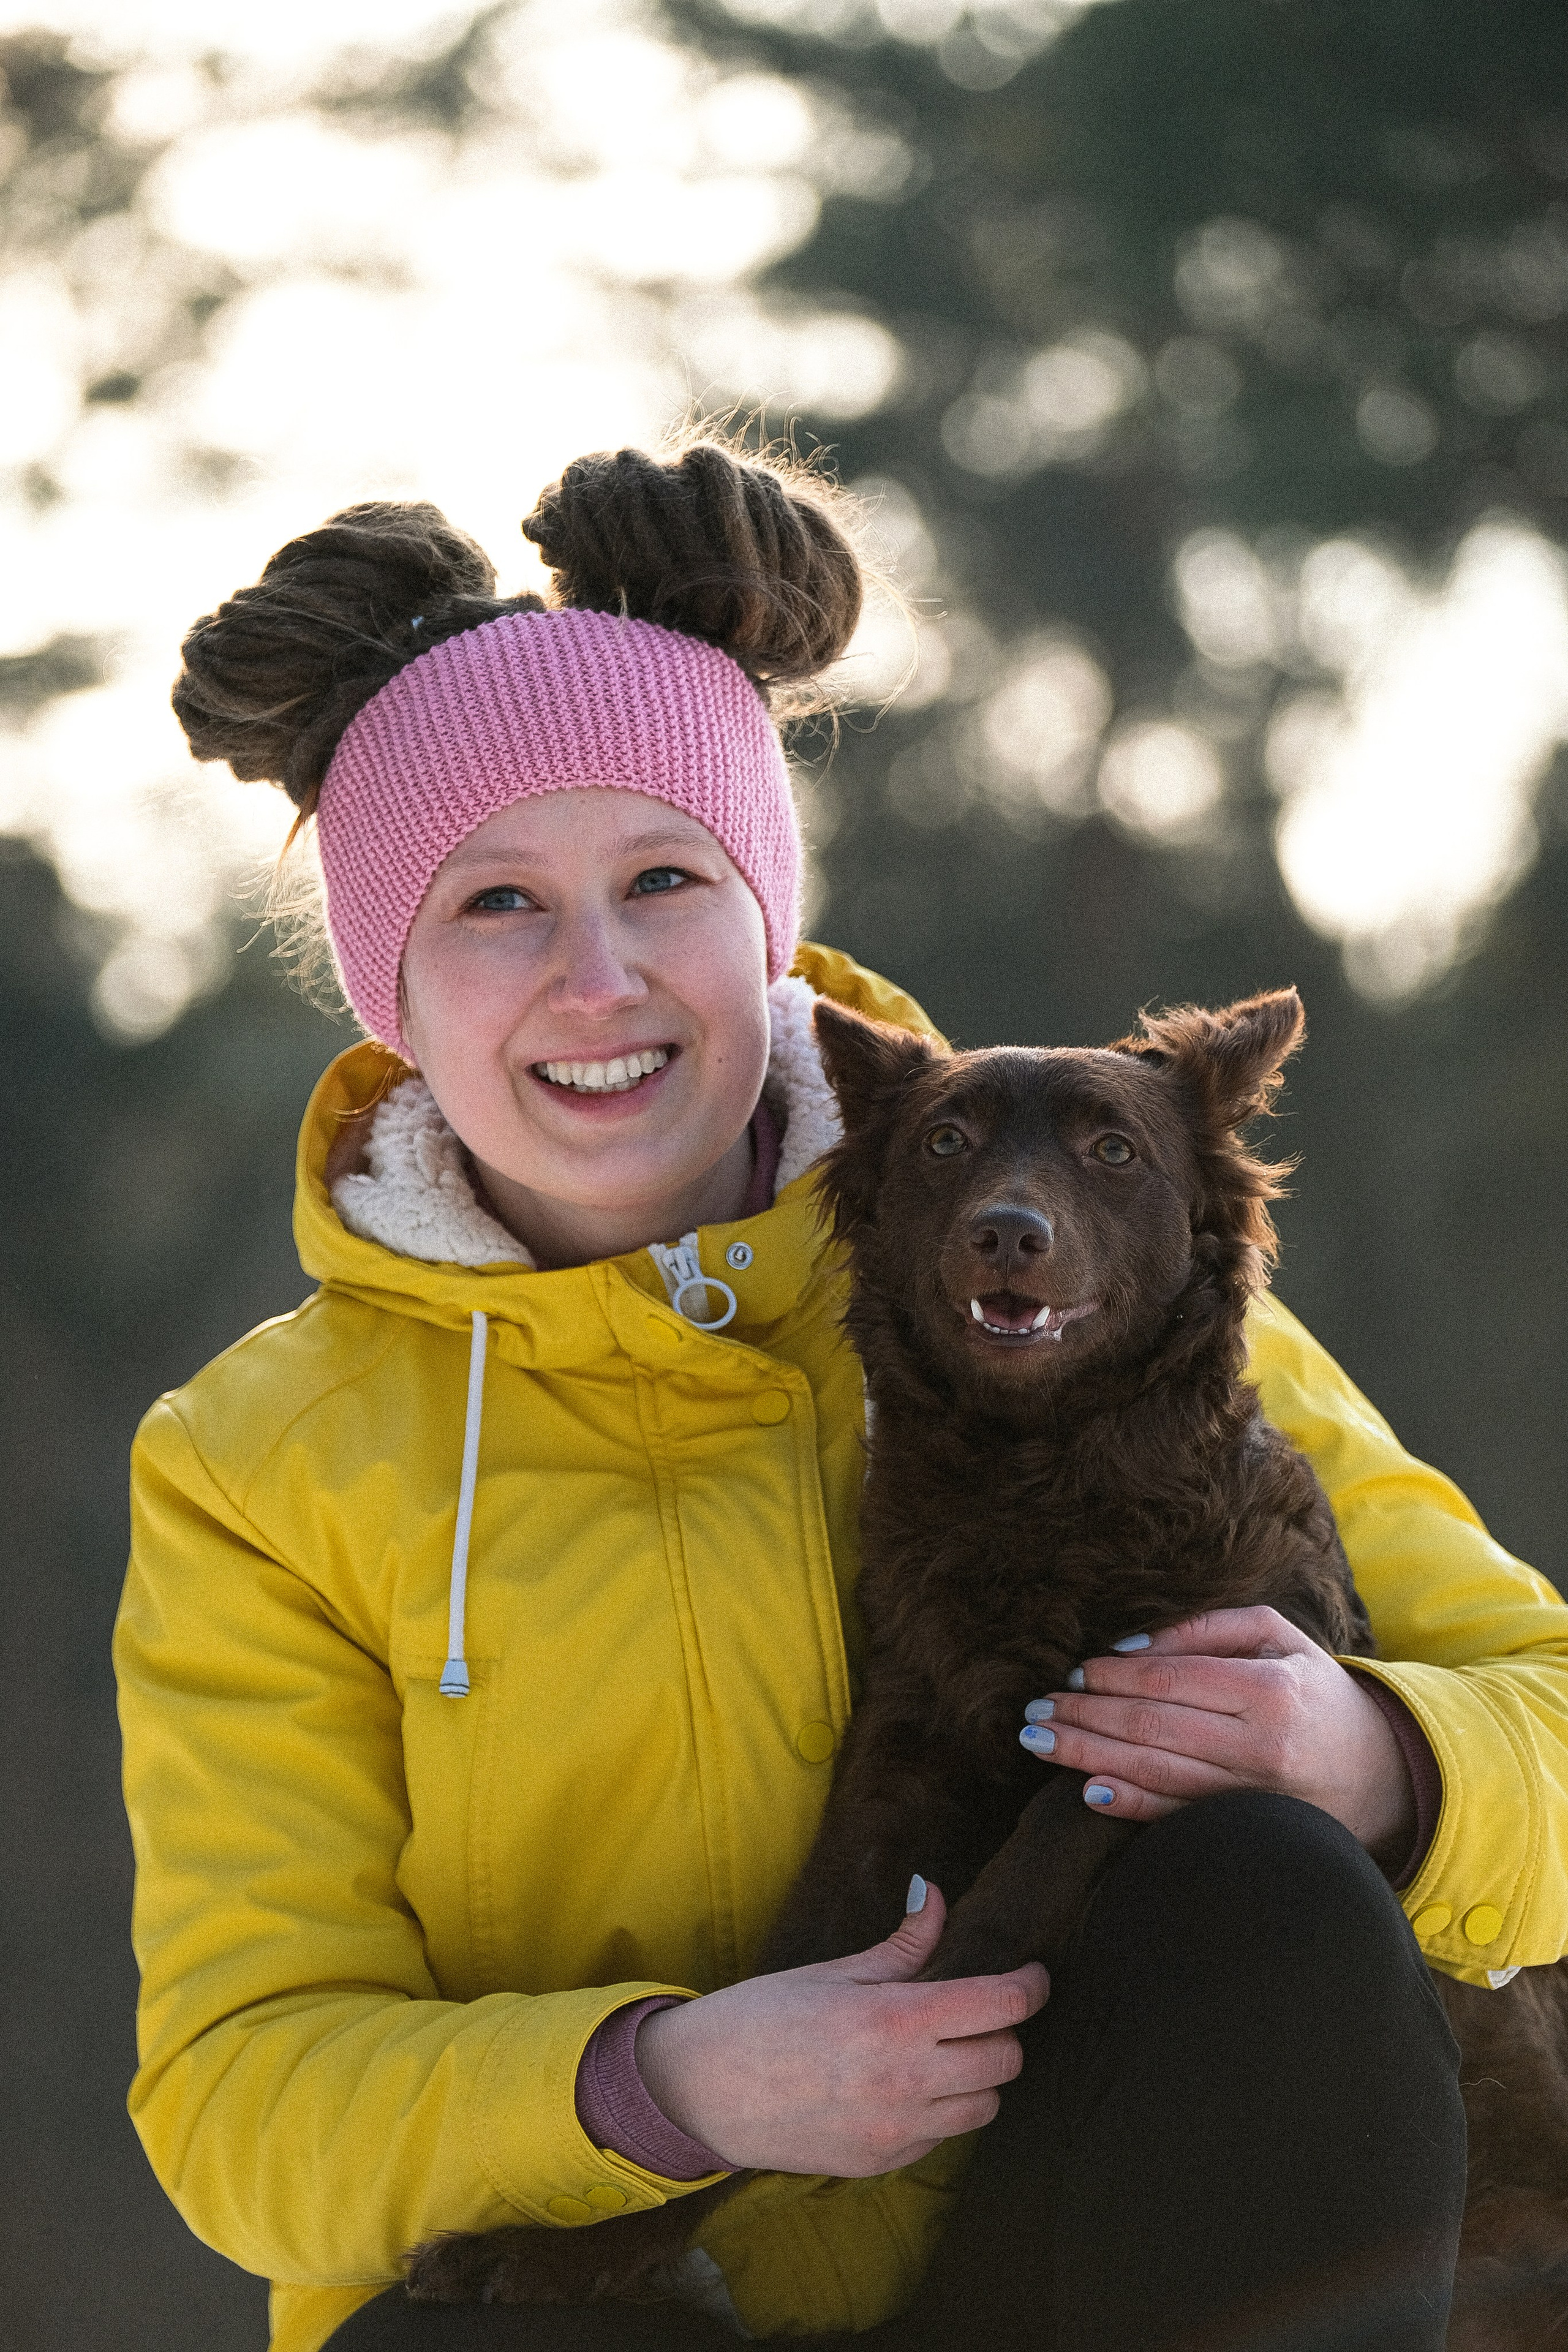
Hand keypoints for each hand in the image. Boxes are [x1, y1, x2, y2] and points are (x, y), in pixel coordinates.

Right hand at [633, 1881, 1046, 2176]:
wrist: (704, 2090)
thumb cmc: (763, 2017)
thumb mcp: (834, 1970)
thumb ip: (901, 1944)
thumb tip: (936, 1897)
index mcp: (895, 2020)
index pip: (1001, 2005)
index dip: (1030, 1986)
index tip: (1031, 1975)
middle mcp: (907, 2081)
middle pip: (1006, 2059)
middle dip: (1003, 2030)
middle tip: (976, 2010)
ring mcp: (898, 2130)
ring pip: (986, 2106)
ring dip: (978, 2076)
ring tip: (944, 2051)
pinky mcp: (883, 2162)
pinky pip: (943, 2138)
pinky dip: (942, 2111)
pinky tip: (907, 2086)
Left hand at [1018, 1606, 1416, 1862]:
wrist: (1383, 1774)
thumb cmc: (1316, 1692)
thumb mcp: (1278, 1637)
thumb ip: (1205, 1629)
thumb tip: (1127, 1647)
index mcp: (1271, 1690)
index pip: (1170, 1680)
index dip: (1112, 1677)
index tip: (1072, 1671)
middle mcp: (1262, 1747)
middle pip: (1152, 1728)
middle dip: (1084, 1716)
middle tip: (1035, 1709)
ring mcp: (1254, 1798)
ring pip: (1155, 1774)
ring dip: (1087, 1757)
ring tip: (1039, 1741)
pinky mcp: (1247, 1832)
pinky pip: (1176, 1817)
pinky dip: (1128, 1804)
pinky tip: (1086, 1791)